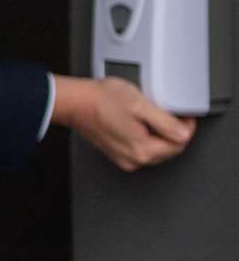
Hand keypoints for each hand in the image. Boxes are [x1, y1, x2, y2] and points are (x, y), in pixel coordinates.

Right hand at [54, 75, 194, 170]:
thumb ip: (167, 122)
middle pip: (169, 148)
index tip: (183, 113)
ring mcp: (124, 158)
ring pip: (155, 149)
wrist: (74, 102)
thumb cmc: (100, 100)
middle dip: (172, 130)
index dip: (186, 125)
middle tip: (166, 110)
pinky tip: (134, 121)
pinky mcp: (116, 153)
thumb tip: (184, 133)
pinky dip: (144, 136)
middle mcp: (134, 160)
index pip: (180, 143)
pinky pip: (141, 148)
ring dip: (158, 133)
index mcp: (143, 150)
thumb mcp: (140, 104)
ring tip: (147, 113)